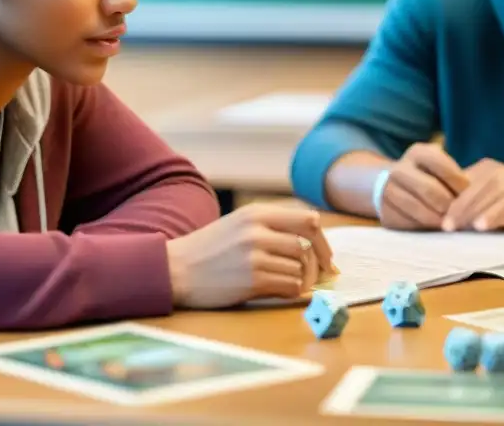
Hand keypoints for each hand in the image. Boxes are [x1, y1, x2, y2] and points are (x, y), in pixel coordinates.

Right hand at [165, 203, 336, 308]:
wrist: (176, 269)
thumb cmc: (210, 249)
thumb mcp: (240, 224)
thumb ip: (273, 227)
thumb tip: (313, 244)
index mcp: (257, 213)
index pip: (308, 220)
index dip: (323, 241)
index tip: (327, 257)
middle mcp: (258, 230)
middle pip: (308, 246)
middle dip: (319, 264)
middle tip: (324, 276)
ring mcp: (255, 255)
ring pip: (300, 268)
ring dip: (303, 280)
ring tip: (293, 283)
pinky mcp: (252, 279)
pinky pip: (290, 286)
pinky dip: (292, 290)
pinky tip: (281, 290)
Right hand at [379, 143, 468, 229]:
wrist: (388, 184)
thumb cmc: (427, 176)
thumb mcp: (438, 165)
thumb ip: (453, 175)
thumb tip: (473, 196)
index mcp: (417, 153)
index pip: (440, 164)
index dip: (458, 181)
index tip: (469, 194)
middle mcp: (399, 169)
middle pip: (430, 190)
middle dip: (450, 205)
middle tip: (463, 215)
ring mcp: (388, 191)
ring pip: (420, 210)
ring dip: (440, 220)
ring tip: (452, 223)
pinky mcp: (386, 213)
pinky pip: (410, 223)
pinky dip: (426, 228)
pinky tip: (436, 228)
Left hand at [442, 160, 503, 231]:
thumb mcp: (496, 191)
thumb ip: (475, 197)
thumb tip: (446, 215)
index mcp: (485, 170)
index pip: (457, 184)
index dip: (445, 201)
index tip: (434, 218)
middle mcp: (494, 174)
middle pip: (466, 193)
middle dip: (451, 210)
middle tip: (440, 226)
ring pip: (480, 201)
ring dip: (465, 215)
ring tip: (452, 228)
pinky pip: (501, 209)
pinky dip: (489, 218)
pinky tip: (480, 227)